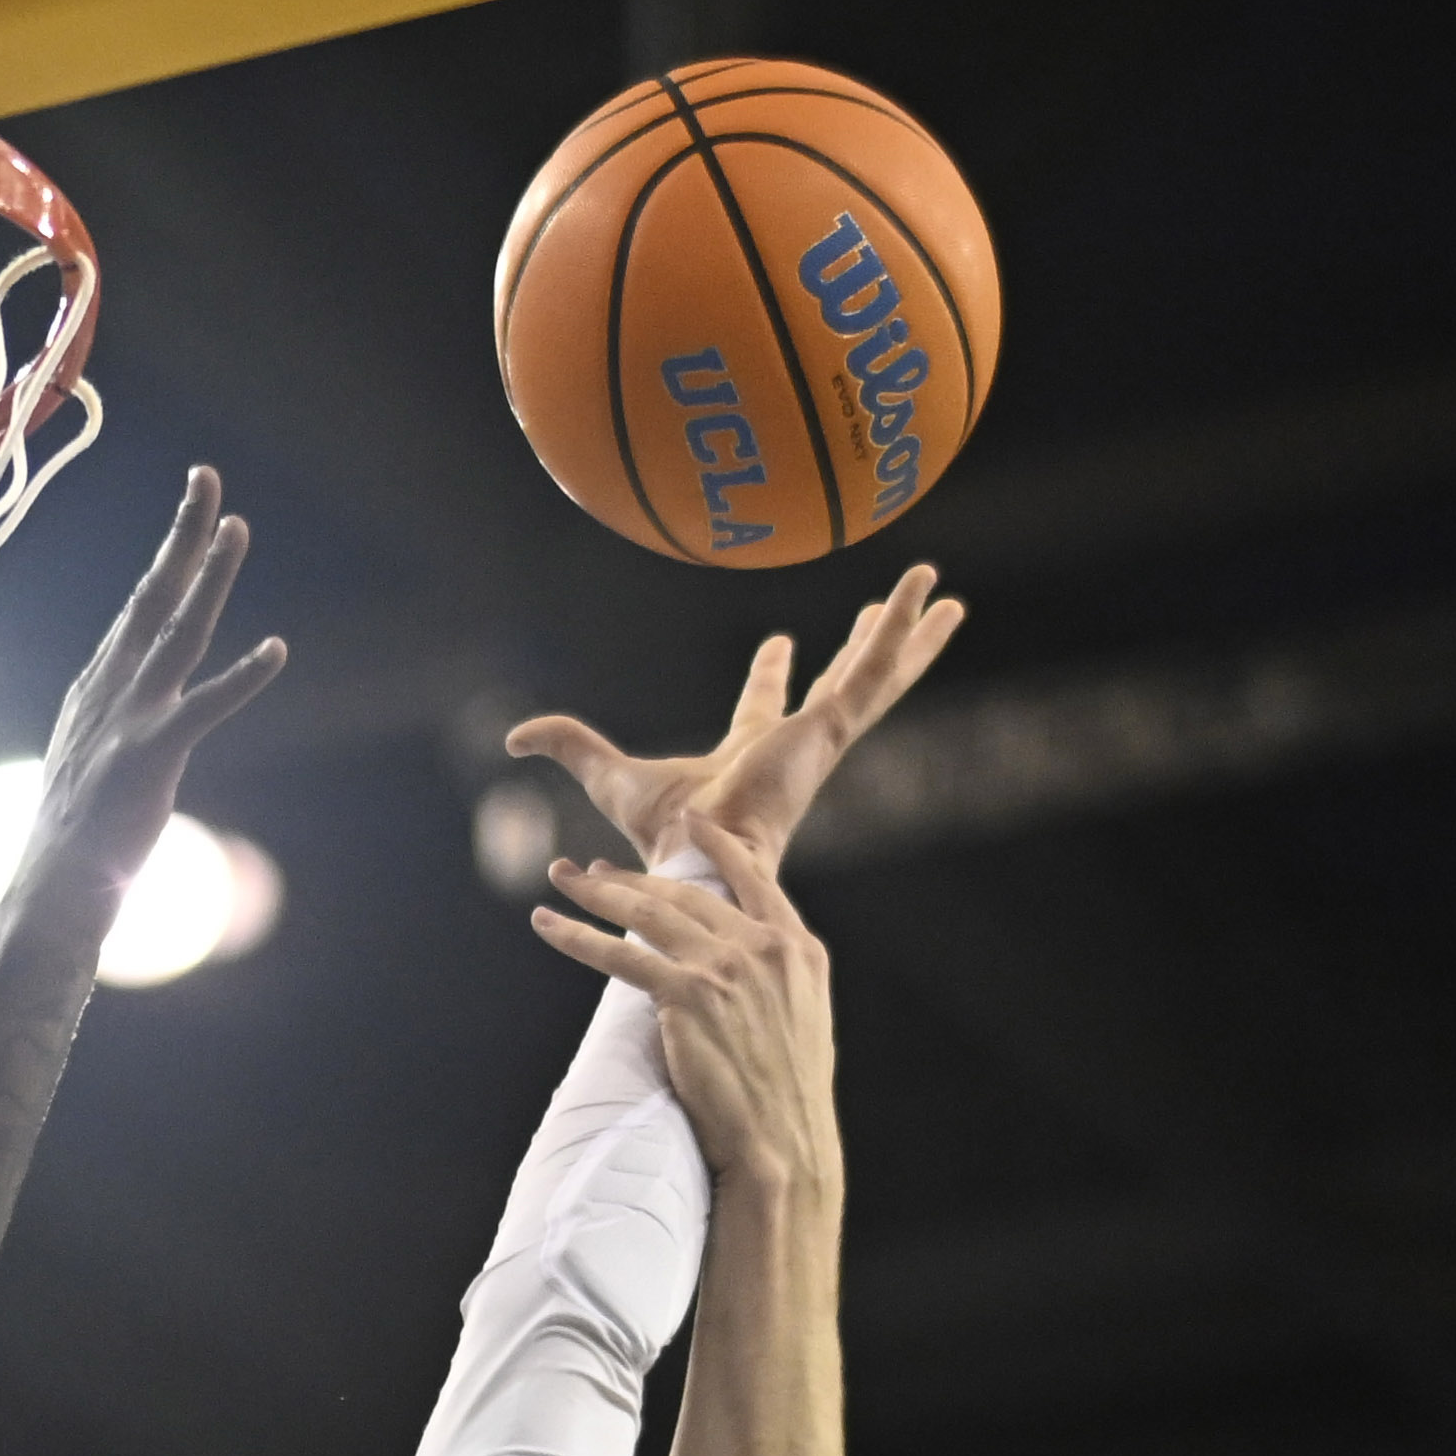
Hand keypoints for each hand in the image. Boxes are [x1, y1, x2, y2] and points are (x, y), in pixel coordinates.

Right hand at [10, 467, 286, 900]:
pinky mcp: (150, 759)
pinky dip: (241, 678)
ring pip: (178, 633)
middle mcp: (110, 692)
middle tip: (207, 479)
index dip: (169, 558)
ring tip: (238, 527)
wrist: (50, 893)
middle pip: (152, 597)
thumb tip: (118, 725)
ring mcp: (128, 721)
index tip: (193, 512)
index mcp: (97, 690)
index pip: (138, 610)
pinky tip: (276, 649)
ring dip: (209, 577)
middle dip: (182, 535)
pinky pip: (204, 709)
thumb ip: (109, 730)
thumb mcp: (89, 766)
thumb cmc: (73, 842)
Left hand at [506, 563, 963, 868]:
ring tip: (943, 594)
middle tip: (890, 615)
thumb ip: (564, 745)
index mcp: (753, 753)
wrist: (696, 861)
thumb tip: (511, 735)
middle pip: (839, 686)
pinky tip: (931, 595)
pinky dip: (904, 632)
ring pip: (873, 676)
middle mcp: (794, 745)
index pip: (765, 707)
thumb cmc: (657, 838)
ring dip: (909, 635)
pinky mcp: (829, 733)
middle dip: (865, 652)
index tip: (779, 645)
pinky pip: (874, 674)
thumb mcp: (605, 773)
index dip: (770, 676)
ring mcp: (817, 739)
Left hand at [525, 827, 835, 1193]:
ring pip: (649, 914)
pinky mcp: (687, 996)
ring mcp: (725, 968)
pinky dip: (577, 937)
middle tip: (590, 871)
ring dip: (598, 893)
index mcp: (797, 947)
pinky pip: (620, 956)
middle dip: (631, 877)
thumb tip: (742, 969)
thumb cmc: (787, 1098)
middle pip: (686, 893)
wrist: (783, 1143)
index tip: (690, 819)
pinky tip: (548, 925)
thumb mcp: (801, 1020)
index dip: (716, 845)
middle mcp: (764, 947)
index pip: (752, 878)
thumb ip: (774, 980)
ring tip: (562, 881)